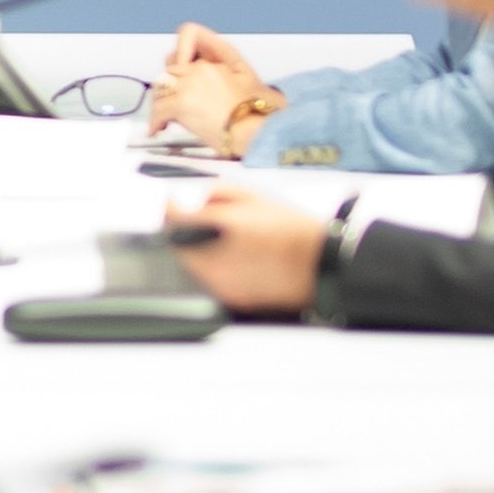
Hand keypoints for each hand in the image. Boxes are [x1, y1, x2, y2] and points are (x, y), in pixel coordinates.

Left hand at [149, 23, 282, 153]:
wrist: (256, 131)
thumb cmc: (257, 113)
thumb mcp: (250, 80)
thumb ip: (229, 69)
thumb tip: (219, 71)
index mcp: (217, 63)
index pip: (184, 53)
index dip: (177, 66)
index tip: (174, 79)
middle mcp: (201, 69)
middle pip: (170, 72)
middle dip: (167, 88)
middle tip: (167, 105)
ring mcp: (190, 84)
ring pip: (161, 88)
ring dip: (159, 103)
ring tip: (162, 119)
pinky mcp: (181, 102)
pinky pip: (158, 109)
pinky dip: (155, 121)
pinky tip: (159, 129)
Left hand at [163, 193, 332, 318]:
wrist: (322, 264)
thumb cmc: (294, 229)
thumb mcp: (254, 196)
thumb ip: (216, 193)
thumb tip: (191, 197)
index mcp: (219, 229)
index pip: (172, 217)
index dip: (170, 207)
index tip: (174, 203)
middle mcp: (214, 260)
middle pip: (177, 245)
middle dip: (184, 231)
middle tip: (204, 223)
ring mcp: (221, 284)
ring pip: (191, 266)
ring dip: (197, 251)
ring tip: (226, 243)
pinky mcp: (232, 299)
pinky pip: (210, 282)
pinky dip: (214, 270)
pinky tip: (237, 261)